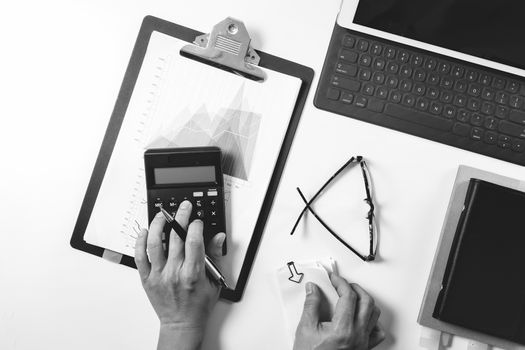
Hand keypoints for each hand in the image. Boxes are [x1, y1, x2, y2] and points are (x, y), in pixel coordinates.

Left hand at [135, 200, 225, 349]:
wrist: (181, 324)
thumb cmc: (198, 305)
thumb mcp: (214, 281)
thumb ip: (215, 257)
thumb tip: (218, 237)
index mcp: (193, 273)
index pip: (193, 241)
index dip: (196, 226)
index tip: (198, 221)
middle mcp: (174, 273)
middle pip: (175, 237)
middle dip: (180, 217)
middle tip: (183, 208)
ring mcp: (159, 275)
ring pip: (154, 243)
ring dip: (158, 225)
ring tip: (162, 215)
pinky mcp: (147, 278)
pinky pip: (140, 256)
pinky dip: (140, 241)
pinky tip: (144, 231)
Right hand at [293, 274, 384, 349]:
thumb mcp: (305, 329)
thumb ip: (311, 305)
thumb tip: (313, 289)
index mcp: (342, 329)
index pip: (348, 297)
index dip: (341, 283)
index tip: (333, 279)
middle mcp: (357, 335)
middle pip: (366, 301)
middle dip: (355, 288)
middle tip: (342, 284)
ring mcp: (363, 342)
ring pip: (374, 314)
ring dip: (365, 301)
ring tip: (352, 296)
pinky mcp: (365, 348)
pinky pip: (377, 332)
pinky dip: (373, 320)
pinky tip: (362, 316)